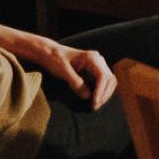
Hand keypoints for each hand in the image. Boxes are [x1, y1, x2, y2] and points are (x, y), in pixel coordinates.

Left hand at [0, 27, 116, 108]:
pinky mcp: (94, 71)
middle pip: (109, 79)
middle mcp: (98, 60)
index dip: (100, 91)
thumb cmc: (54, 59)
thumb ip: (75, 82)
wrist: (49, 52)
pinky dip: (100, 91)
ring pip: (109, 81)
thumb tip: (87, 96)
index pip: (103, 76)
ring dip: (104, 94)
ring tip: (95, 105)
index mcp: (91, 58)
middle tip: (94, 106)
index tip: (94, 102)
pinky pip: (102, 82)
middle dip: (104, 94)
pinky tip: (94, 99)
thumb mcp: (62, 71)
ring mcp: (97, 65)